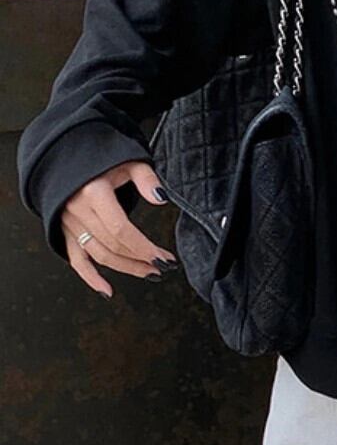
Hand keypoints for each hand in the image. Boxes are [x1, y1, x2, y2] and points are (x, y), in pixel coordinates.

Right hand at [61, 161, 178, 298]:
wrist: (67, 154)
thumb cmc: (99, 156)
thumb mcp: (128, 159)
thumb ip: (146, 178)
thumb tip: (161, 197)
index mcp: (93, 192)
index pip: (121, 229)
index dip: (143, 247)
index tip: (162, 257)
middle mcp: (79, 210)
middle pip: (112, 245)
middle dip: (140, 259)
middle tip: (162, 266)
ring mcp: (70, 223)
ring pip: (98, 254)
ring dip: (125, 268)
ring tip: (148, 273)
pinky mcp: (66, 230)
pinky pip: (76, 259)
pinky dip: (90, 277)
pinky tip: (106, 290)